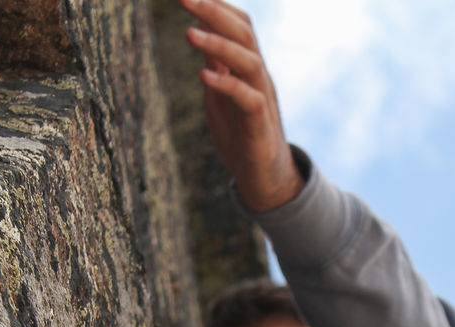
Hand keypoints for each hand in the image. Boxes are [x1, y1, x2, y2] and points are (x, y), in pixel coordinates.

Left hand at [180, 0, 304, 211]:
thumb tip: (198, 31)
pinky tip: (204, 76)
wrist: (265, 180)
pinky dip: (227, 84)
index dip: (217, 5)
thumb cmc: (241, 137)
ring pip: (248, 60)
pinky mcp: (260, 126)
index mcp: (249, 68)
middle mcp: (259, 78)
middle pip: (244, 33)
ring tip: (189, 33)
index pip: (239, 24)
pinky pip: (248, 99)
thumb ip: (214, 65)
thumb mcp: (220, 94)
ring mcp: (262, 100)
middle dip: (214, 12)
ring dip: (219, 44)